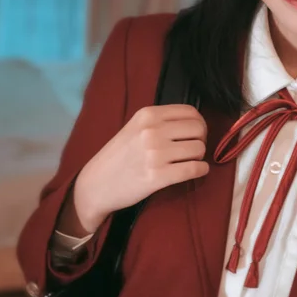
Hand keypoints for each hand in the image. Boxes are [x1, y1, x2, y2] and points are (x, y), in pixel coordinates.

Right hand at [69, 104, 208, 232]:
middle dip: (201, 140)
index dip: (199, 123)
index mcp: (147, 115)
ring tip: (189, 161)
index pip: (190, 112)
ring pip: (199, 149)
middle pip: (198, 129)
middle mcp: (152, 131)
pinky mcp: (158, 176)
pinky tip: (197, 171)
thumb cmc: (117, 156)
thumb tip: (195, 124)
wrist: (96, 184)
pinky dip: (201, 170)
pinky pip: (194, 169)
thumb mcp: (134, 128)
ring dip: (199, 157)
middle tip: (192, 150)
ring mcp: (155, 154)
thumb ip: (160, 122)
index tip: (195, 134)